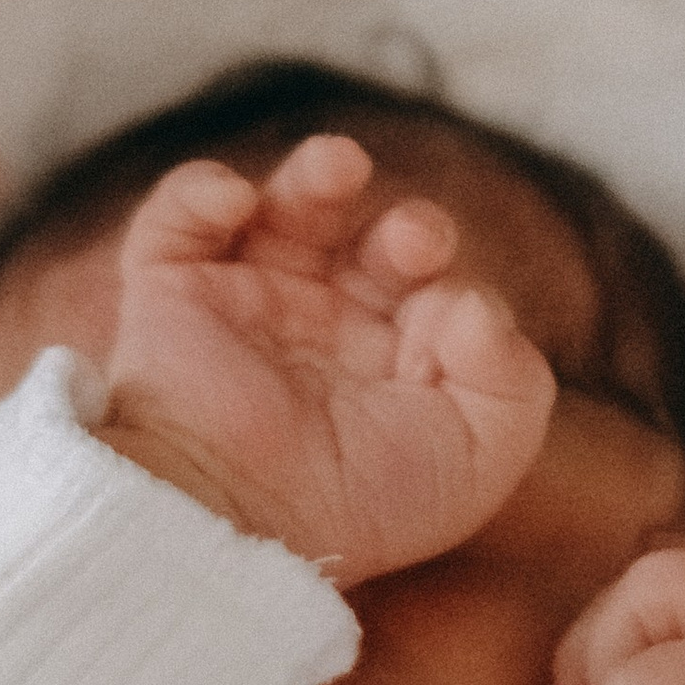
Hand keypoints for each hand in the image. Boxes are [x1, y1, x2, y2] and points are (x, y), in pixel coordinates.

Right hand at [96, 135, 556, 581]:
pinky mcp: (172, 289)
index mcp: (390, 362)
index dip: (449, 288)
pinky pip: (179, 218)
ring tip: (339, 164)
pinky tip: (235, 198)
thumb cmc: (358, 504)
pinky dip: (201, 190)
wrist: (238, 519)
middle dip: (405, 227)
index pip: (435, 291)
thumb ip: (512, 379)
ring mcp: (245, 303)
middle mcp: (321, 326)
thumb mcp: (475, 460)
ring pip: (285, 208)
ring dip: (316, 174)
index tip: (447, 318)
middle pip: (369, 240)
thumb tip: (475, 300)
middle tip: (411, 239)